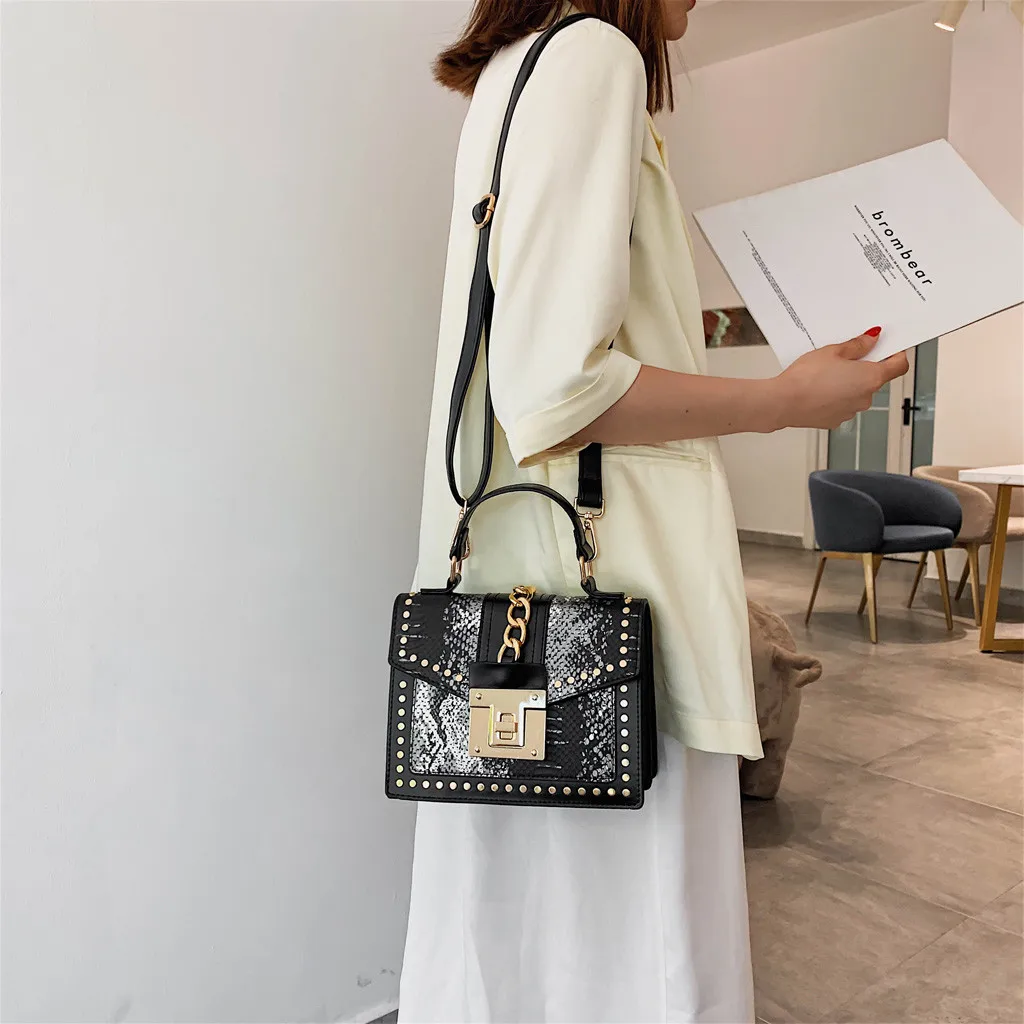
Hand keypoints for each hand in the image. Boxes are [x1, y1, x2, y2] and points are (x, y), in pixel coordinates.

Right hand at [772, 329, 909, 429]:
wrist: (782, 402)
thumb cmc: (806, 378)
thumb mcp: (832, 351)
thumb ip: (858, 345)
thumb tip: (872, 339)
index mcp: (870, 378)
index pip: (899, 366)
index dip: (897, 354)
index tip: (889, 347)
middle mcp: (865, 398)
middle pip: (875, 379)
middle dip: (864, 367)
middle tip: (845, 357)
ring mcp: (851, 411)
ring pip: (857, 392)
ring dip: (849, 383)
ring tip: (826, 374)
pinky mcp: (836, 419)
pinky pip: (843, 404)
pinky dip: (836, 396)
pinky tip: (820, 389)